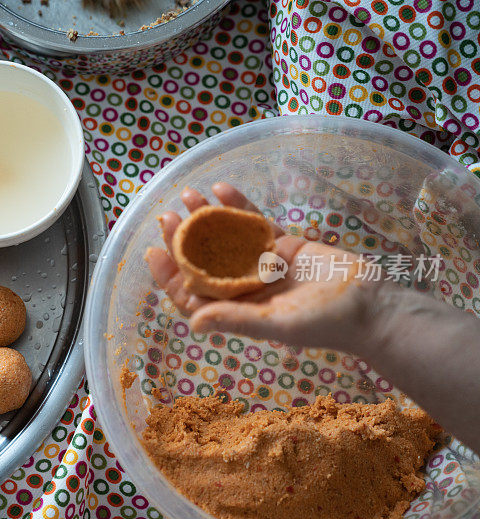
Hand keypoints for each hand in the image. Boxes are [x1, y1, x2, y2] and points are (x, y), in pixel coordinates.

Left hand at [145, 183, 379, 350]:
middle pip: (204, 261)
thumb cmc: (326, 323)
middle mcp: (244, 287)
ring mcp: (262, 264)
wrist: (373, 305)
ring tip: (190, 194)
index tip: (153, 252)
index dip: (170, 275)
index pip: (193, 294)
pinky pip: (254, 223)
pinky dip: (239, 205)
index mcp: (237, 309)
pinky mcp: (283, 245)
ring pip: (226, 238)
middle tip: (168, 216)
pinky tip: (224, 187)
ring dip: (207, 217)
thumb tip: (192, 322)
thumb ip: (236, 319)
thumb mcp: (278, 324)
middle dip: (183, 240)